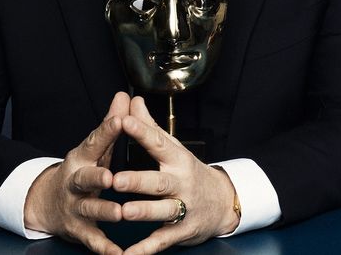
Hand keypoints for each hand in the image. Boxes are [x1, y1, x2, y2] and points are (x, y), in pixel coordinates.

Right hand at [24, 91, 129, 254]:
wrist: (46, 203)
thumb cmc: (81, 171)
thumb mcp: (93, 148)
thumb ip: (110, 124)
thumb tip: (125, 95)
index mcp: (82, 159)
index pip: (94, 141)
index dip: (107, 130)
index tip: (121, 119)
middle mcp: (76, 183)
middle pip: (85, 179)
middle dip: (96, 178)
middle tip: (110, 177)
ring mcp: (76, 207)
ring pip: (89, 210)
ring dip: (103, 212)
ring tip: (119, 213)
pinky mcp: (79, 230)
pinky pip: (93, 240)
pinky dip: (105, 248)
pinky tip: (119, 254)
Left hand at [113, 96, 240, 254]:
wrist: (224, 202)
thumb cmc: (189, 172)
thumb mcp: (173, 148)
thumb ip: (150, 127)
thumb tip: (132, 101)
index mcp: (177, 159)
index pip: (158, 143)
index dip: (141, 132)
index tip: (124, 121)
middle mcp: (181, 183)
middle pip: (158, 181)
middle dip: (138, 181)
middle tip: (116, 179)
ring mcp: (183, 208)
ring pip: (162, 211)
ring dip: (143, 212)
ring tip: (124, 212)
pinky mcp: (182, 231)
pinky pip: (162, 240)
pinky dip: (145, 249)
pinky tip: (128, 254)